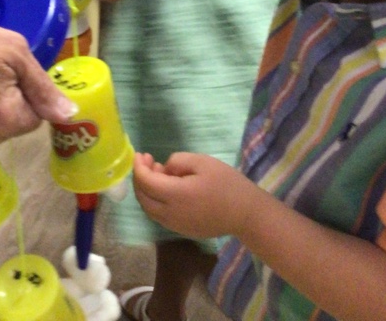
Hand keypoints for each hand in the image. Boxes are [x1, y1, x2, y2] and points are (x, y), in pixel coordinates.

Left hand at [133, 151, 253, 239]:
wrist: (246, 214)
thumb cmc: (226, 184)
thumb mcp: (203, 162)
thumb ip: (178, 161)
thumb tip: (164, 169)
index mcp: (175, 195)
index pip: (145, 182)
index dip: (138, 167)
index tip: (141, 154)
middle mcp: (170, 214)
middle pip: (142, 198)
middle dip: (139, 178)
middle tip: (148, 162)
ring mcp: (176, 225)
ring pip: (149, 209)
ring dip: (146, 191)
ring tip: (158, 173)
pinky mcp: (183, 230)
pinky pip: (160, 216)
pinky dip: (155, 201)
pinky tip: (167, 189)